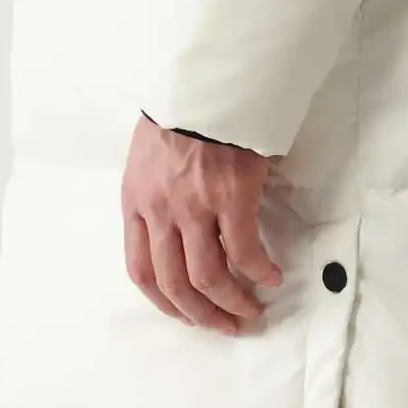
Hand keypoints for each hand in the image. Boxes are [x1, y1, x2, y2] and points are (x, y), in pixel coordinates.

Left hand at [121, 115, 282, 333]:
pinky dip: (258, 272)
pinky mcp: (230, 199)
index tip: (186, 314)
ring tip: (252, 310)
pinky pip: (243, 252)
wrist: (208, 83)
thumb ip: (156, 196)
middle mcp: (160, 211)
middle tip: (226, 325)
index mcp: (136, 202)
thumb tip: (177, 230)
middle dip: (201, 314)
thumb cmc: (182, 114)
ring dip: (232, 302)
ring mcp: (194, 207)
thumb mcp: (149, 158)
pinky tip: (271, 277)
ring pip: (207, 277)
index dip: (164, 303)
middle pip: (174, 283)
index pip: (140, 270)